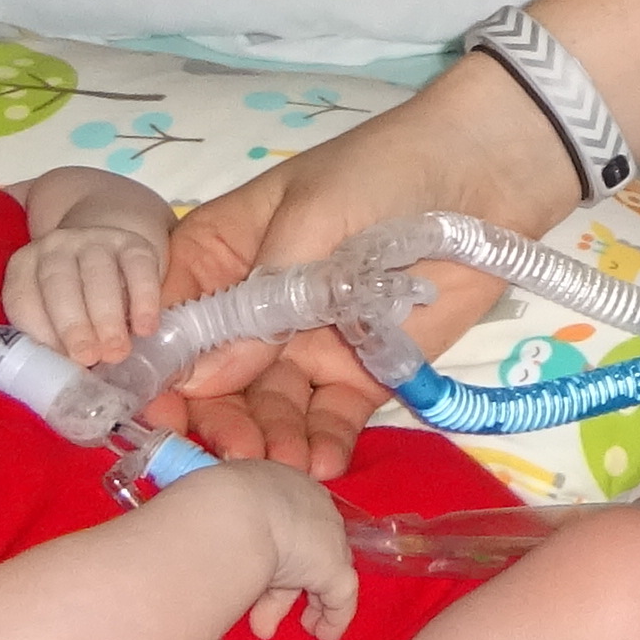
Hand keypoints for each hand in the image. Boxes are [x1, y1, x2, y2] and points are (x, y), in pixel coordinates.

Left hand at [12, 209, 169, 369]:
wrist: (111, 253)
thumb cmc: (78, 298)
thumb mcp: (56, 313)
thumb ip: (54, 337)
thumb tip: (68, 376)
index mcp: (25, 267)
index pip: (23, 297)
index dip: (39, 331)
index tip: (60, 361)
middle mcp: (55, 248)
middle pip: (58, 283)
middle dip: (73, 325)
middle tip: (89, 358)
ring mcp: (94, 239)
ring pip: (98, 274)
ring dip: (107, 317)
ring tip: (117, 351)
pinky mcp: (133, 242)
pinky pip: (139, 268)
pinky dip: (144, 300)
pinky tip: (146, 328)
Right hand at [160, 57, 564, 477]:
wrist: (484, 172)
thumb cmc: (381, 171)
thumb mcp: (309, 220)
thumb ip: (261, 300)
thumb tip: (202, 377)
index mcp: (222, 256)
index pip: (170, 320)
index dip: (157, 368)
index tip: (155, 413)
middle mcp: (255, 310)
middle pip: (215, 378)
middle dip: (218, 418)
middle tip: (232, 453)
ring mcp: (307, 344)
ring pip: (270, 405)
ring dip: (269, 440)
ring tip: (280, 468)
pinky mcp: (363, 370)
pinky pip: (331, 415)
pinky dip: (324, 441)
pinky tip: (322, 464)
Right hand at [184, 454, 363, 639]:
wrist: (227, 514)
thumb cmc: (208, 508)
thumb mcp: (210, 511)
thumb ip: (215, 527)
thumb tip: (195, 546)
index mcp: (273, 483)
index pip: (277, 521)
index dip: (264, 553)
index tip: (247, 573)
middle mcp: (306, 503)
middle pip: (298, 549)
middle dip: (273, 587)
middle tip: (251, 613)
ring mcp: (324, 535)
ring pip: (318, 573)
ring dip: (288, 604)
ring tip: (266, 630)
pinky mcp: (334, 567)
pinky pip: (339, 597)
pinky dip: (332, 618)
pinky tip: (323, 636)